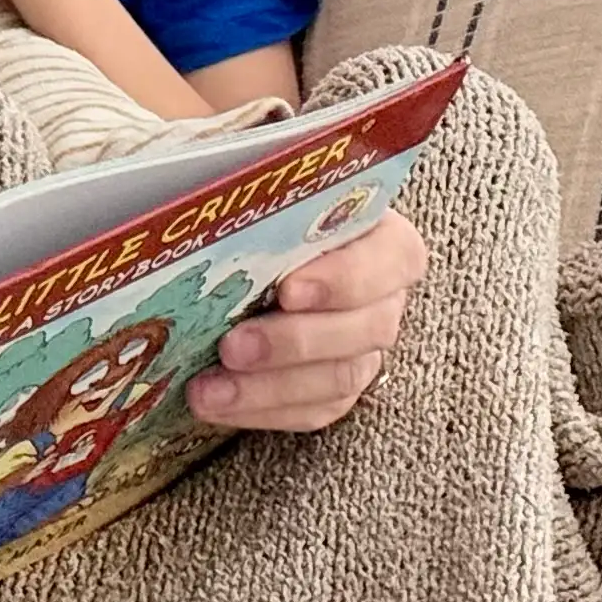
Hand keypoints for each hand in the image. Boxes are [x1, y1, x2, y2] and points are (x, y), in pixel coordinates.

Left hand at [184, 210, 427, 430]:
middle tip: (232, 346)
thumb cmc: (271, 208)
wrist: (261, 245)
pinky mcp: (337, 386)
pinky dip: (262, 410)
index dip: (344, 279)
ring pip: (337, 378)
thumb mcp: (273, 190)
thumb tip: (214, 192)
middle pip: (363, 328)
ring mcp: (365, 348)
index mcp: (384, 238)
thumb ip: (264, 192)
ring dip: (268, 388)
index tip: (287, 290)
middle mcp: (384, 297)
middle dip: (292, 342)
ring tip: (210, 389)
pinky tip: (217, 405)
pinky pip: (312, 409)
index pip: (392, 259)